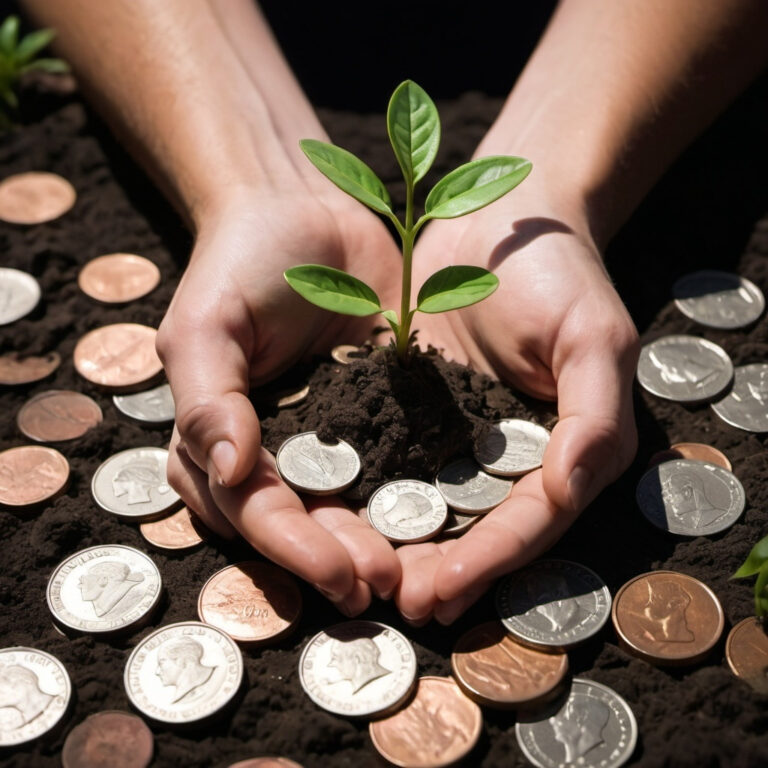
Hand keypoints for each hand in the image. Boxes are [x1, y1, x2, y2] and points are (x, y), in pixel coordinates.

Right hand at [156, 188, 402, 613]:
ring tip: (424, 572)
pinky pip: (400, 462)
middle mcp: (277, 455)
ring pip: (355, 507)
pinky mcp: (381, 417)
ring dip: (386, 543)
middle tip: (389, 586)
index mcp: (223, 445)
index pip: (255, 513)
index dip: (293, 549)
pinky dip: (422, 493)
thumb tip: (226, 474)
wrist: (304, 212)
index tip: (339, 572)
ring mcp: (333, 440)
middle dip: (345, 559)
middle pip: (308, 525)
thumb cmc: (240, 265)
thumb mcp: (205, 327)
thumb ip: (207, 401)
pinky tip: (456, 516)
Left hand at [393, 191, 638, 623]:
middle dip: (443, 568)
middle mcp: (517, 454)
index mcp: (567, 448)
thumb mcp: (592, 335)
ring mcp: (467, 436)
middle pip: (482, 527)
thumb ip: (592, 416)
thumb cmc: (559, 270)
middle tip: (398, 603)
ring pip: (436, 505)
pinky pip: (399, 460)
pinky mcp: (423, 412)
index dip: (492, 559)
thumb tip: (572, 490)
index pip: (532, 519)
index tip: (442, 589)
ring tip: (364, 579)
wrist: (502, 218)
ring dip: (404, 545)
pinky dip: (375, 492)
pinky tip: (342, 518)